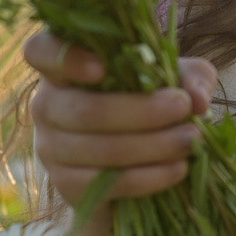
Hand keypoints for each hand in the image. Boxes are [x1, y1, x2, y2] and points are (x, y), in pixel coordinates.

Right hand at [23, 31, 219, 204]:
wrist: (136, 167)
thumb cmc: (151, 106)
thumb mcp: (176, 81)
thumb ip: (190, 77)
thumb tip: (196, 98)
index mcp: (63, 68)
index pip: (39, 51)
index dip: (65, 57)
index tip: (102, 67)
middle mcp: (47, 104)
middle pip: (85, 109)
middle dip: (141, 111)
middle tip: (183, 108)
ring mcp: (51, 147)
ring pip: (99, 148)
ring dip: (152, 146)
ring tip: (191, 140)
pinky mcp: (65, 184)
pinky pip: (104, 183)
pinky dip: (146, 178)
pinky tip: (178, 169)